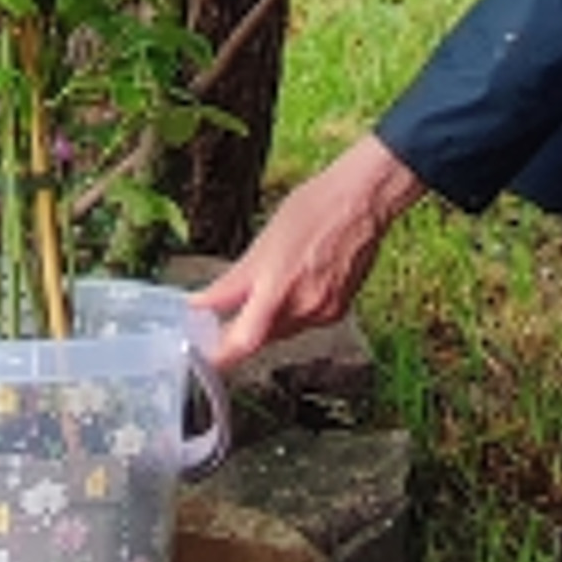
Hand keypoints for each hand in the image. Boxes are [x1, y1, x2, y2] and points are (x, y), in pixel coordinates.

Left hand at [189, 135, 420, 369]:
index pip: (243, 341)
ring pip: (284, 331)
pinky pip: (306, 322)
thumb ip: (232, 283)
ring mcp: (323, 312)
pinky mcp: (339, 311)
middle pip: (262, 339)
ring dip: (267, 321)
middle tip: (223, 321)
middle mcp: (302, 307)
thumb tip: (201, 303)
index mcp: (277, 287)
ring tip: (268, 286)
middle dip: (242, 333)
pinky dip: (292, 312)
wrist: (361, 202)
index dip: (220, 357)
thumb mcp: (263, 244)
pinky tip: (295, 284)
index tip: (204, 358)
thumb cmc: (312, 210)